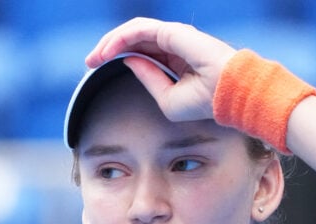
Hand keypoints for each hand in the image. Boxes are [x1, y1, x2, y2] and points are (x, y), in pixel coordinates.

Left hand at [85, 17, 236, 122]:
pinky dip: (121, 37)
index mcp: (175, 59)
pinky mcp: (171, 32)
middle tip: (89, 61)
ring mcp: (172, 36)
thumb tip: (128, 59)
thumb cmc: (203, 101)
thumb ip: (148, 77)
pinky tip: (108, 50)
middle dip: (108, 48)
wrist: (226, 94)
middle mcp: (173, 44)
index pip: (141, 51)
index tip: (97, 68)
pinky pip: (139, 29)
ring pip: (133, 31)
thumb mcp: (167, 98)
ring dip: (111, 41)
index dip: (118, 56)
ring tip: (94, 56)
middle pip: (134, 39)